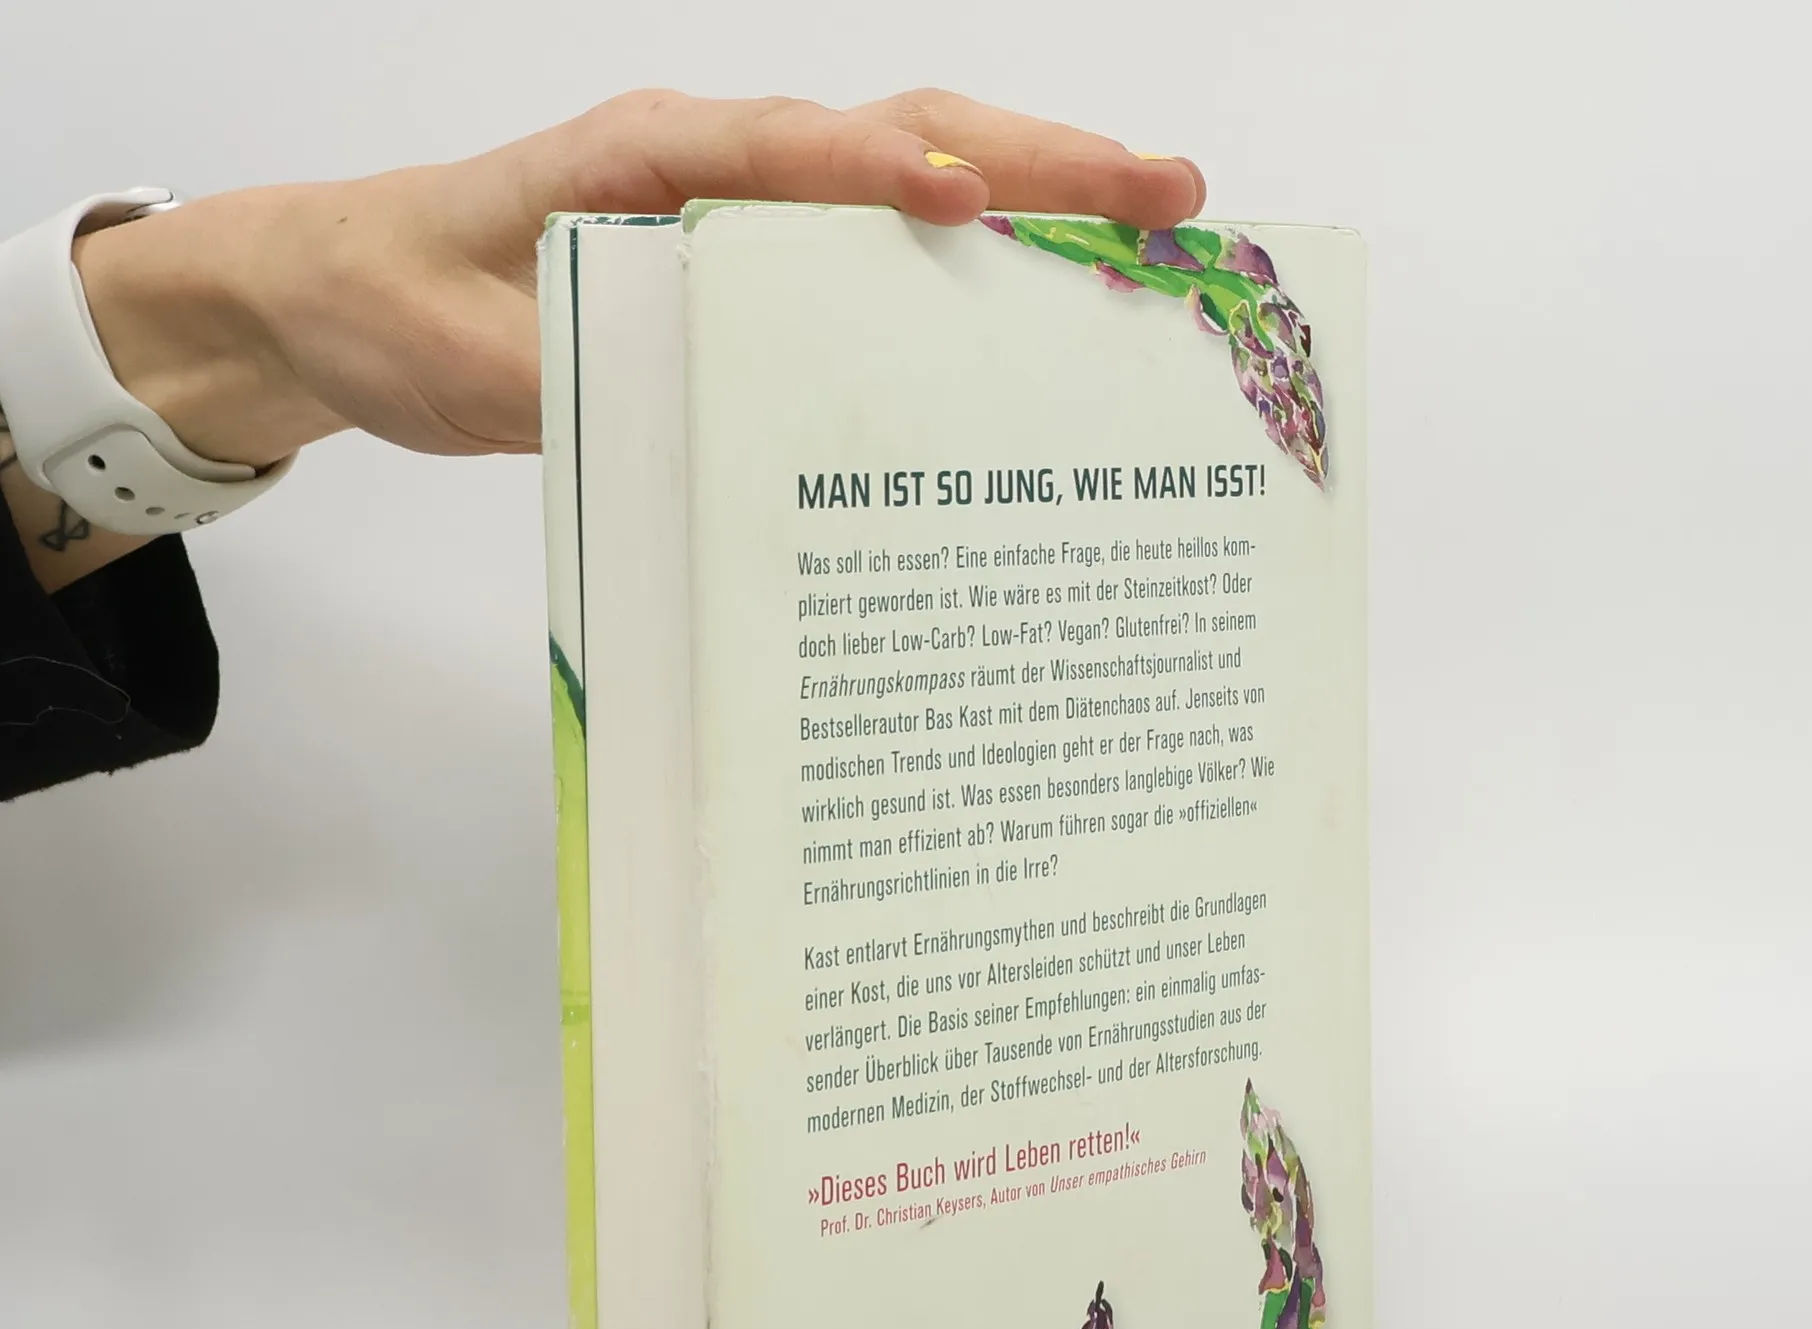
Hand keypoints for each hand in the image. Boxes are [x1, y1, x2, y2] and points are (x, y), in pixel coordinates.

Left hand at [73, 91, 1206, 471]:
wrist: (344, 297)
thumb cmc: (397, 302)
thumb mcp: (465, 358)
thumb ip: (578, 377)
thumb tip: (701, 405)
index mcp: (640, 162)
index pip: (782, 153)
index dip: (884, 173)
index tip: (977, 206)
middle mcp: (710, 170)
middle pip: (898, 138)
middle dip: (1037, 164)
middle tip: (1165, 196)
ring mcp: (740, 214)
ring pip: (910, 182)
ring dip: (1036, 200)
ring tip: (1152, 234)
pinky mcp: (746, 267)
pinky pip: (875, 256)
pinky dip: (971, 270)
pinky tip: (1044, 310)